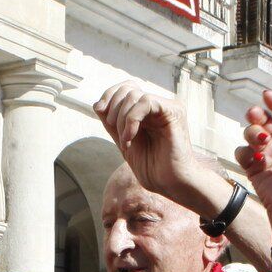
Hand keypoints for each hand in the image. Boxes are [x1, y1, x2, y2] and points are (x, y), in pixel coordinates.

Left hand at [94, 81, 222, 214]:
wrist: (171, 184)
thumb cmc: (153, 168)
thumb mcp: (124, 142)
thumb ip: (112, 124)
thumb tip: (97, 104)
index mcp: (148, 111)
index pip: (127, 87)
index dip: (110, 94)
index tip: (100, 110)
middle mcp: (159, 106)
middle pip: (128, 87)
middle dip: (113, 107)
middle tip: (114, 131)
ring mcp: (167, 107)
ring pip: (135, 94)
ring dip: (122, 119)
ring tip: (125, 141)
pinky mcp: (174, 111)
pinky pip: (146, 102)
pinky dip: (131, 120)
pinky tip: (130, 138)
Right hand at [236, 89, 271, 221]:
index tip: (267, 95)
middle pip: (264, 121)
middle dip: (258, 115)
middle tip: (255, 114)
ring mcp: (266, 156)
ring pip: (251, 134)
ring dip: (252, 133)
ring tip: (260, 142)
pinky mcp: (253, 169)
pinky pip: (242, 153)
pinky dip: (246, 153)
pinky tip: (256, 159)